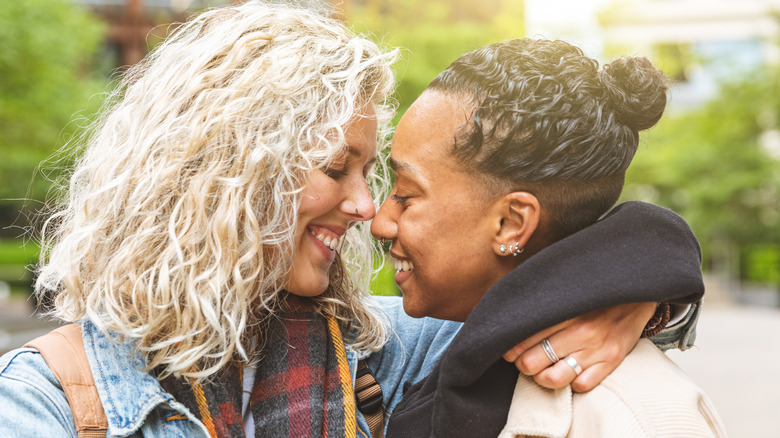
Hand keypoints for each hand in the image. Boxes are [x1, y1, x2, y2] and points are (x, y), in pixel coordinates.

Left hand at [502, 302, 655, 392]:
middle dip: (524, 364)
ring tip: (545, 369)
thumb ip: (541, 304)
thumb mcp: (565, 291)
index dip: (510, 349)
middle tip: (527, 359)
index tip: (510, 349)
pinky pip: (582, 385)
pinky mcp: (611, 362)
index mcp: (563, 311)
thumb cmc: (592, 294)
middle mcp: (579, 331)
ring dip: (544, 377)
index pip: (522, 339)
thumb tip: (509, 315)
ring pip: (553, 379)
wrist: (635, 291)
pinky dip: (573, 383)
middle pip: (531, 362)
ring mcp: (596, 349)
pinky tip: (571, 372)